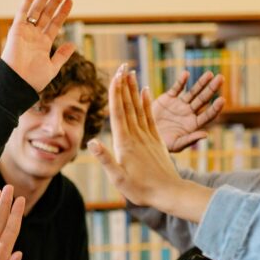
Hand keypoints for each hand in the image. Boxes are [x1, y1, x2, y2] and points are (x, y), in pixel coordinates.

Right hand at [1, 0, 75, 91]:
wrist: (17, 82)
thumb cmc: (33, 79)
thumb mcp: (52, 67)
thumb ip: (61, 56)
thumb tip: (73, 44)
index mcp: (43, 44)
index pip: (55, 24)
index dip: (62, 12)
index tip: (70, 1)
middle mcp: (34, 36)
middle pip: (47, 14)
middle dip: (55, 1)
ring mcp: (26, 32)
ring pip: (37, 10)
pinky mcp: (16, 30)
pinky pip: (22, 12)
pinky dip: (27, 1)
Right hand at [88, 64, 181, 207]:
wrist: (168, 193)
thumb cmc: (141, 189)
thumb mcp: (118, 179)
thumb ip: (106, 159)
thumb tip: (91, 143)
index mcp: (125, 143)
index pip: (118, 113)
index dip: (115, 94)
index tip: (114, 77)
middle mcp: (137, 136)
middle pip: (128, 106)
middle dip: (124, 86)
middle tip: (122, 67)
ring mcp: (148, 136)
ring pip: (139, 108)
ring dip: (134, 90)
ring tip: (130, 73)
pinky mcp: (156, 140)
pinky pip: (150, 117)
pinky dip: (147, 103)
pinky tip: (146, 91)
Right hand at [151, 71, 225, 151]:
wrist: (144, 135)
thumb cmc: (161, 145)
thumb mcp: (176, 145)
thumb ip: (190, 139)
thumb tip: (206, 134)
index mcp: (193, 125)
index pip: (207, 115)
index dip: (215, 108)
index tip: (222, 100)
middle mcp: (189, 113)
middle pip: (203, 100)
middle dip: (212, 89)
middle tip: (221, 78)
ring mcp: (179, 105)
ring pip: (193, 92)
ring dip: (201, 83)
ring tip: (210, 74)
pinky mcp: (169, 98)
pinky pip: (177, 88)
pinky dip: (181, 81)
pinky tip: (186, 74)